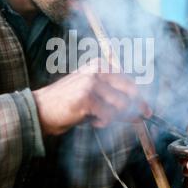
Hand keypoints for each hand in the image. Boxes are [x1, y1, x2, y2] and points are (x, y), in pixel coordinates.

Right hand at [33, 58, 151, 135]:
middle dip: (137, 107)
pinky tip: (93, 121)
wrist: (41, 110)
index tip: (147, 110)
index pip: (128, 80)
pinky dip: (103, 122)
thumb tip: (139, 111)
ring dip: (115, 117)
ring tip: (99, 119)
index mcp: (99, 65)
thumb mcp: (93, 95)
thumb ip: (114, 98)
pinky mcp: (86, 98)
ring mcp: (91, 83)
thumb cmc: (67, 104)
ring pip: (120, 104)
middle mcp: (97, 70)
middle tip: (141, 118)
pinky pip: (108, 115)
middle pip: (130, 90)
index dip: (139, 97)